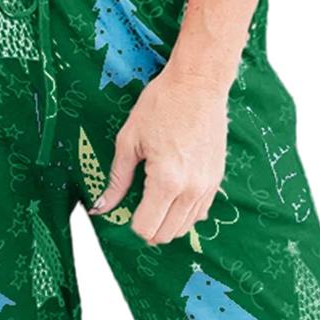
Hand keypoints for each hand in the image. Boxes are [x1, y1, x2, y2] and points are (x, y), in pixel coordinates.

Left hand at [89, 63, 229, 244]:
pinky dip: (185, 212)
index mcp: (166, 181)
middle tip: (138, 207)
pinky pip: (200, 212)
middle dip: (149, 227)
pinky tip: (173, 193)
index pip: (146, 228)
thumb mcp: (129, 140)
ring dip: (167, 221)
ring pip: (185, 227)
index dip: (132, 224)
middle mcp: (191, 189)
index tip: (126, 209)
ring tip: (155, 199)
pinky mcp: (217, 179)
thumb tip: (102, 206)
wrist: (198, 85)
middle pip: (166, 234)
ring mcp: (207, 186)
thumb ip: (117, 179)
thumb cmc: (162, 104)